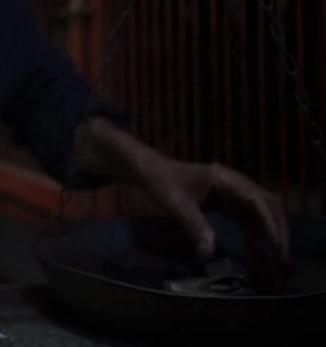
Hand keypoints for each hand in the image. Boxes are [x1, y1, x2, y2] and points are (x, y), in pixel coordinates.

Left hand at [141, 158, 288, 267]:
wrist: (152, 171)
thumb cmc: (162, 182)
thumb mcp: (176, 204)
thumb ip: (194, 226)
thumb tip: (209, 253)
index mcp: (225, 179)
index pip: (258, 201)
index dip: (271, 224)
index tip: (277, 247)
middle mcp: (235, 183)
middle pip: (268, 206)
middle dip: (278, 233)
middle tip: (280, 262)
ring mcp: (234, 192)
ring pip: (262, 214)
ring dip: (269, 236)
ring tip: (272, 263)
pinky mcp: (229, 200)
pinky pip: (250, 218)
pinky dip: (256, 236)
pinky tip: (254, 254)